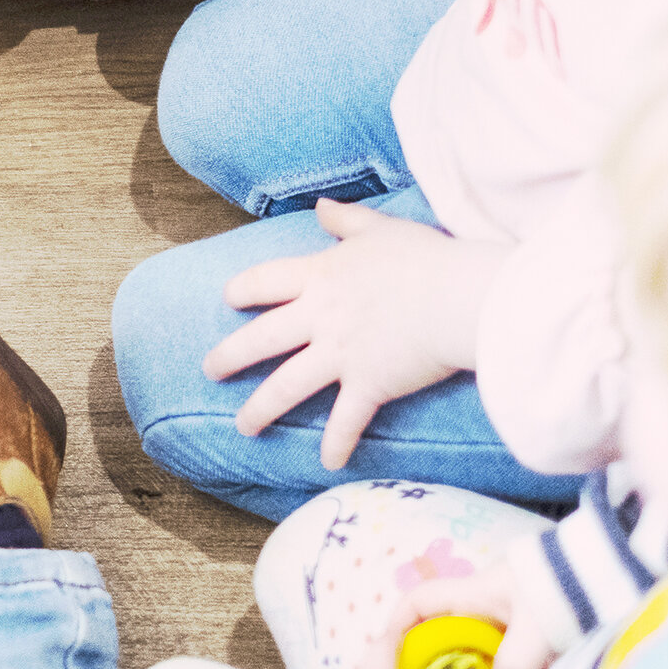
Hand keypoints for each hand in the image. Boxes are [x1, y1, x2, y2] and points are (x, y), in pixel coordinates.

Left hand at [205, 200, 507, 467]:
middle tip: (209, 370)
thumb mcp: (381, 229)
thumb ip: (347, 220)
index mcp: (321, 277)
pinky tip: (328, 463)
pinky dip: (337, 444)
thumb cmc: (425, 258)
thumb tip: (321, 206)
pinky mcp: (368, 384)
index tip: (229, 299)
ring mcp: (340, 354)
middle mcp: (320, 318)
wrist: (458, 296)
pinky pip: (346, 421)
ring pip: (286, 386)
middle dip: (229, 357)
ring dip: (261, 409)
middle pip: (261, 339)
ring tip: (243, 426)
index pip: (266, 281)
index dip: (243, 290)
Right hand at [402, 562, 560, 668]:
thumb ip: (518, 658)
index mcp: (474, 593)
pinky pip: (506, 667)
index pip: (419, 602)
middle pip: (442, 635)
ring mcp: (509, 626)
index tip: (388, 659)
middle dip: (431, 665)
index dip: (397, 625)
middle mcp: (486, 608)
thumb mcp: (538, 623)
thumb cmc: (565, 590)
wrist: (613, 575)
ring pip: (474, 655)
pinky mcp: (533, 643)